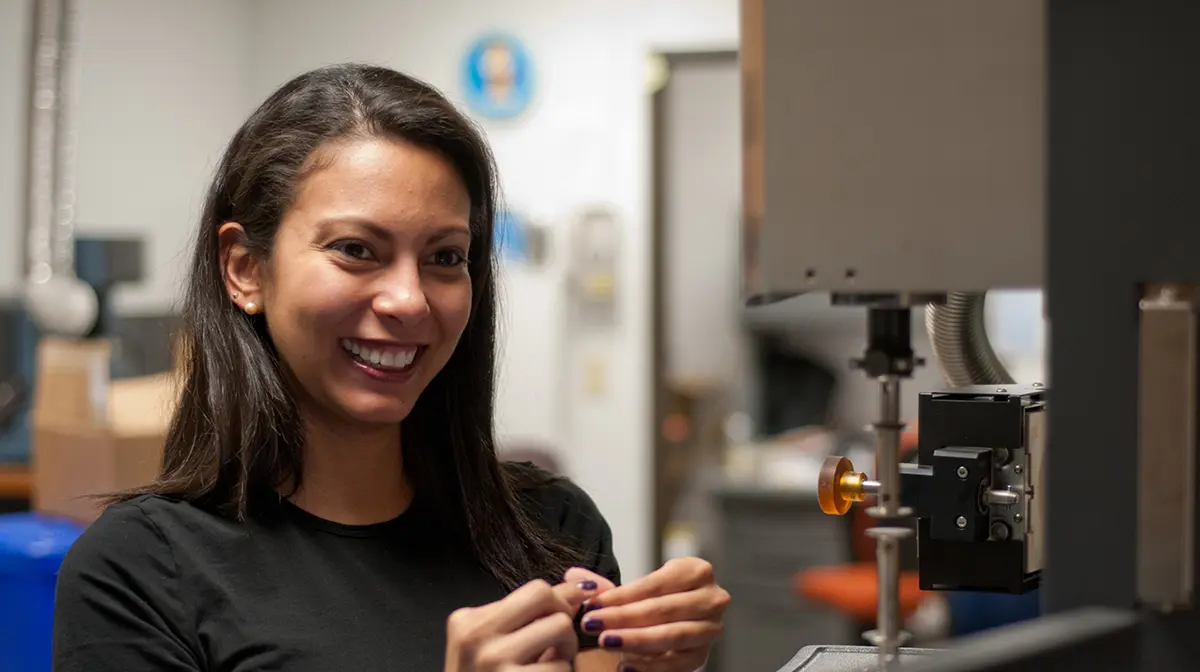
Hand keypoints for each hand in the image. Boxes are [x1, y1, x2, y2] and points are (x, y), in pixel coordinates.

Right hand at [445, 578, 599, 670]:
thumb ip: (531, 616)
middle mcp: (475, 636)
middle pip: (547, 598)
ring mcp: (492, 661)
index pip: (534, 590)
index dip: (561, 602)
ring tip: (548, 669)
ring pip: (560, 629)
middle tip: (557, 644)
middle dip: (563, 617)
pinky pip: (561, 668)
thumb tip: (579, 587)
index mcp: (468, 621)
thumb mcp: (496, 646)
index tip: (573, 609)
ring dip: (565, 653)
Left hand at [571, 558, 729, 670]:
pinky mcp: (703, 655)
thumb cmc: (653, 600)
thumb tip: (574, 579)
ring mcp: (710, 628)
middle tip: (593, 624)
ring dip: (635, 640)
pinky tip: (625, 664)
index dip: (622, 595)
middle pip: (664, 609)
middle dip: (624, 618)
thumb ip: (604, 586)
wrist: (672, 621)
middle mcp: (711, 598)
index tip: (594, 604)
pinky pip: (677, 663)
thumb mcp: (633, 589)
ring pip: (672, 635)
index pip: (655, 584)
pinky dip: (650, 665)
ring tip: (605, 642)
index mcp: (696, 571)